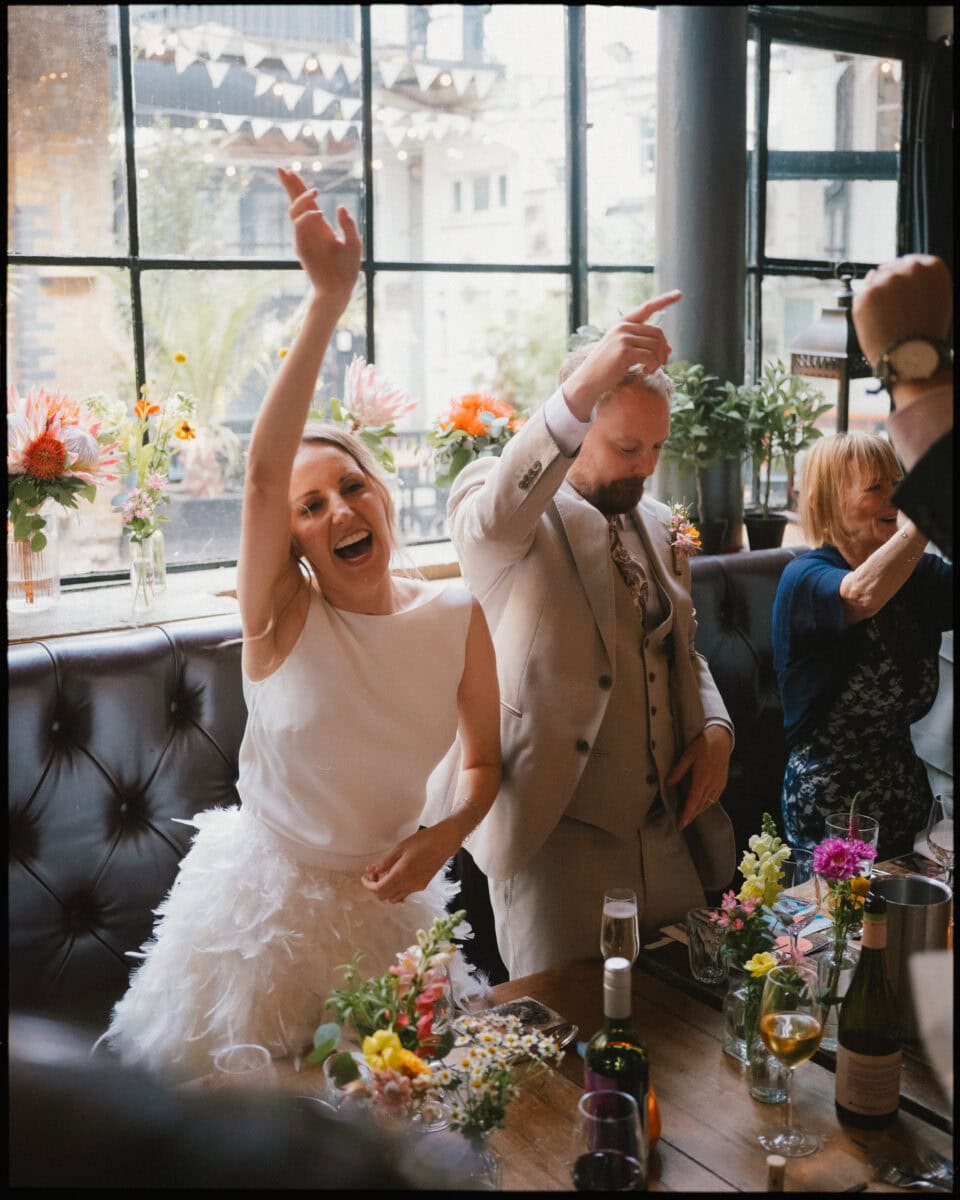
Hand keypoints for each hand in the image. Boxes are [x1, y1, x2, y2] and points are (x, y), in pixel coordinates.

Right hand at [277, 167, 360, 309]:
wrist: (338, 289)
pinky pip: (300, 226)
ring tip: (316, 191)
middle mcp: (309, 229)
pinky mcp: (302, 247)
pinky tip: (319, 212)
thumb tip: (340, 206)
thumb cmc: (347, 269)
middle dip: (289, 186)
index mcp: (320, 226)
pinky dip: (307, 216)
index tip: (290, 171)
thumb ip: (347, 224)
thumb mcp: (353, 243)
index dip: (298, 187)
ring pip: (295, 212)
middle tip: (281, 169)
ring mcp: (303, 237)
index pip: (307, 202)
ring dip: (303, 199)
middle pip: (295, 202)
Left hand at [361, 825, 459, 903]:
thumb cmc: (423, 841)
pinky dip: (396, 888)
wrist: (445, 842)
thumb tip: (370, 870)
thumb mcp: (400, 847)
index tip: (365, 876)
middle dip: (376, 888)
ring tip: (386, 874)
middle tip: (374, 873)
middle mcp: (409, 885)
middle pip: (385, 897)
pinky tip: (397, 874)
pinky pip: (404, 893)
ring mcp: (417, 887)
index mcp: (401, 875)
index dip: (368, 885)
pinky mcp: (423, 886)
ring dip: (386, 890)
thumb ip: (385, 861)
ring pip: (395, 898)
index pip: (379, 890)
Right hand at [563, 290, 682, 418]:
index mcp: (623, 323)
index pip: (647, 308)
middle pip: (658, 333)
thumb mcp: (627, 353)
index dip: (664, 300)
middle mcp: (623, 326)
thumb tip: (670, 348)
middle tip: (662, 364)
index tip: (679, 293)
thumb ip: (646, 346)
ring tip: (651, 370)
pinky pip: (650, 357)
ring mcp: (623, 337)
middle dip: (664, 350)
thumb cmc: (607, 368)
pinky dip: (652, 367)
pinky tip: (645, 372)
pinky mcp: (624, 351)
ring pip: (656, 346)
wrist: (588, 380)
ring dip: (658, 361)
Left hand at [666, 725, 732, 829]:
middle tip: (682, 824)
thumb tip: (668, 783)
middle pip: (700, 806)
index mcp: (701, 779)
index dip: (686, 815)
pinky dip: (706, 804)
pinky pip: (714, 798)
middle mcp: (711, 784)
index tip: (681, 824)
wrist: (720, 739)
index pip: (692, 802)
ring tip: (689, 816)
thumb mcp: (687, 756)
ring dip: (698, 811)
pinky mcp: (722, 782)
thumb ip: (678, 771)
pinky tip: (701, 804)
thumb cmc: (702, 745)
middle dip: (691, 816)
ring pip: (707, 803)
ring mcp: (718, 784)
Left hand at [851, 253, 951, 367]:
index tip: (901, 286)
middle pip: (892, 268)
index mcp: (932, 268)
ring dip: (877, 293)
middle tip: (891, 306)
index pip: (913, 262)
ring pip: (876, 279)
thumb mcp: (935, 301)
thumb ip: (921, 284)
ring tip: (886, 316)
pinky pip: (862, 293)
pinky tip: (875, 318)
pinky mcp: (866, 294)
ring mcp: (886, 280)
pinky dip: (866, 305)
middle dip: (890, 285)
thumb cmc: (924, 335)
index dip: (904, 276)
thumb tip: (904, 277)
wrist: (909, 356)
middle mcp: (910, 269)